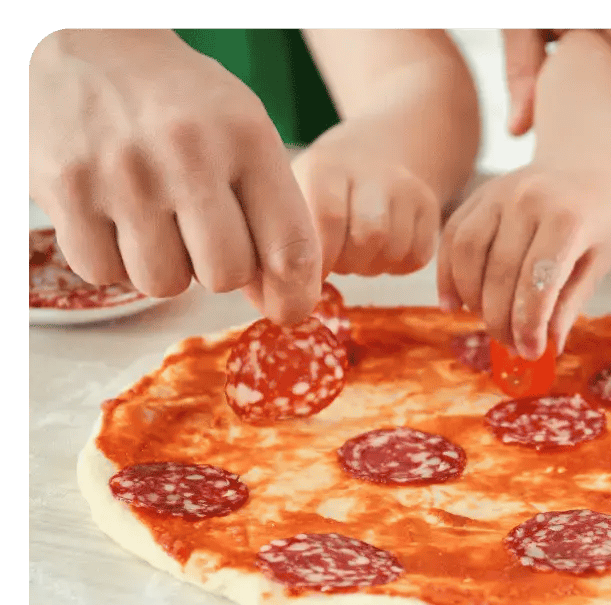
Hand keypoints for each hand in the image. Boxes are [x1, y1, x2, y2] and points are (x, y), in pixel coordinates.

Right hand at [29, 29, 320, 324]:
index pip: (289, 246)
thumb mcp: (245, 132)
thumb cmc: (182, 101)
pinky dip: (112, 259)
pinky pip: (104, 272)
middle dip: (219, 271)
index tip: (289, 310)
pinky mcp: (67, 190)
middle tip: (202, 236)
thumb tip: (280, 298)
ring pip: (163, 283)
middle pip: (225, 275)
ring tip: (155, 219)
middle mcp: (188, 154)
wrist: (90, 40)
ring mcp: (124, 173)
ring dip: (164, 266)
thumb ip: (271, 210)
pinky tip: (115, 216)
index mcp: (247, 138)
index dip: (295, 295)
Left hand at [291, 124, 440, 276]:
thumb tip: (275, 288)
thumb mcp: (299, 187)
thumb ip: (286, 229)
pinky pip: (417, 256)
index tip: (310, 275)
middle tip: (336, 261)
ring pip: (395, 250)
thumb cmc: (325, 184)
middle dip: (349, 263)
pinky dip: (397, 266)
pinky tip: (381, 253)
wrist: (380, 147)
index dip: (322, 257)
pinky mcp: (430, 206)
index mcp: (328, 165)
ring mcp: (407, 187)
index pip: (329, 217)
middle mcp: (373, 171)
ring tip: (357, 256)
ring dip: (372, 266)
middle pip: (369, 237)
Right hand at [437, 162, 610, 359]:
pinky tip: (454, 304)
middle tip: (511, 347)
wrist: (585, 158)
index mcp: (567, 218)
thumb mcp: (598, 260)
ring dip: (473, 300)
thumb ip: (569, 303)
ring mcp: (497, 193)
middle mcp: (527, 200)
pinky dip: (447, 275)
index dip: (529, 324)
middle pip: (499, 274)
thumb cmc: (599, 214)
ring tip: (490, 324)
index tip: (531, 353)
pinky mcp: (477, 195)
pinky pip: (452, 238)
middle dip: (501, 320)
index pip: (538, 282)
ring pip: (467, 255)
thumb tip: (548, 346)